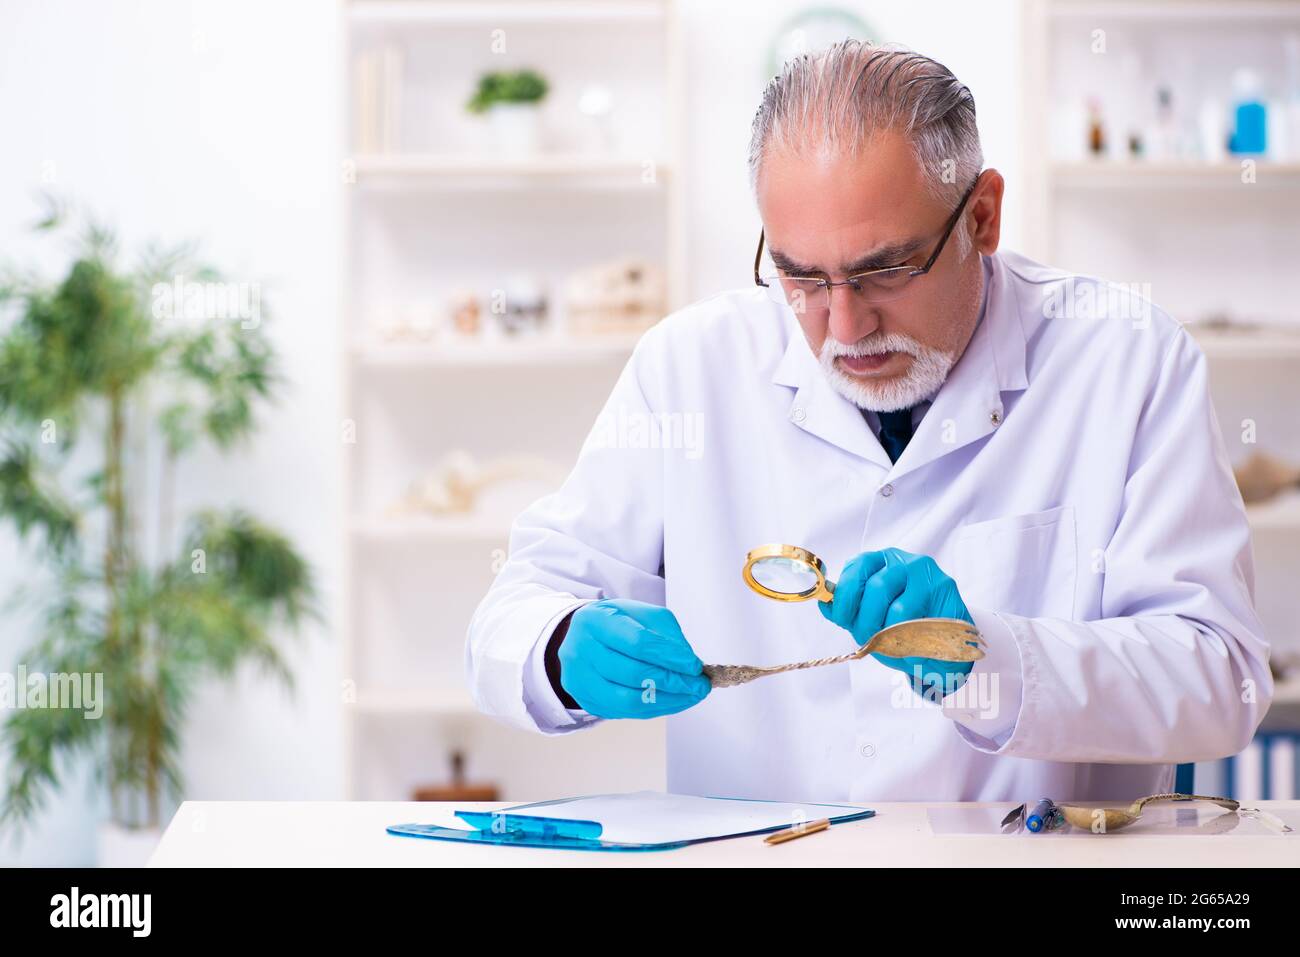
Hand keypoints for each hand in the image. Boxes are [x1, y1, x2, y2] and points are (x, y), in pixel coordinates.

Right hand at [557, 599, 710, 718]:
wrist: (583, 638)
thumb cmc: (618, 623)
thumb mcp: (643, 615)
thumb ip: (666, 635)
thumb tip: (689, 664)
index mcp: (595, 621)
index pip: (637, 642)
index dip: (670, 656)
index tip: (695, 666)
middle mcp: (580, 651)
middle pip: (632, 674)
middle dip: (673, 682)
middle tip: (700, 685)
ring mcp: (580, 680)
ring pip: (628, 700)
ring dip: (668, 700)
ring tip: (692, 695)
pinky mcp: (587, 701)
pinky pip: (627, 712)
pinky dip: (656, 708)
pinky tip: (675, 701)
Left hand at [818, 548, 974, 698]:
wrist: (943, 645)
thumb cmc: (902, 629)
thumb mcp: (869, 618)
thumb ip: (849, 611)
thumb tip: (826, 605)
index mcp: (878, 562)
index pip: (856, 568)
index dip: (846, 597)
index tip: (843, 619)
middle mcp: (901, 561)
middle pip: (875, 588)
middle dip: (866, 621)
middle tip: (868, 639)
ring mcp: (925, 573)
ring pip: (897, 608)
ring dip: (889, 634)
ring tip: (892, 644)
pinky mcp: (944, 589)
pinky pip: (920, 621)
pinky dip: (909, 639)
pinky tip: (912, 643)